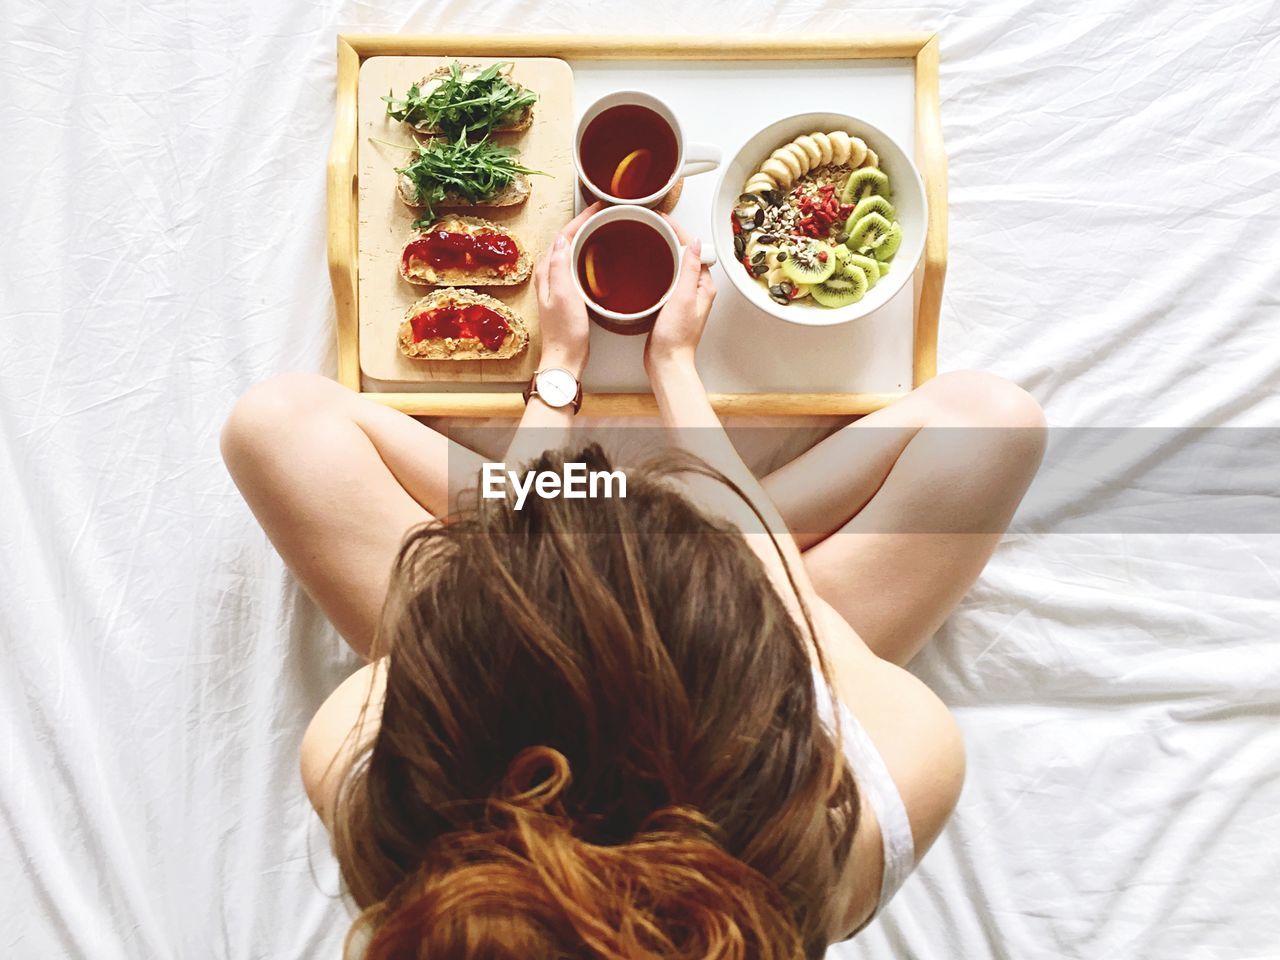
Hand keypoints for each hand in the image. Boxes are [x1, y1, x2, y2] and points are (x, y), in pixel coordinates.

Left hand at [534, 202, 603, 373]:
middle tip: (604, 213)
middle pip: (566, 241)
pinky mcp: (566, 295)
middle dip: (584, 224)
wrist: (566, 359)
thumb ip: (560, 266)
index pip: (563, 236)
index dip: (580, 219)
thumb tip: (562, 239)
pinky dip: (587, 255)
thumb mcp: (564, 295)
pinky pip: (576, 266)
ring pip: (570, 252)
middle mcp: (549, 277)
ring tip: (603, 228)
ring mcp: (557, 286)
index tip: (597, 207)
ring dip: (585, 238)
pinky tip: (599, 259)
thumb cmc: (566, 333)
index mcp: (547, 273)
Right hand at [645, 216, 715, 373]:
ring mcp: (684, 297)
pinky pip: (667, 279)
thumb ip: (689, 269)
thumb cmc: (677, 338)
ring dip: (665, 251)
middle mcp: (697, 290)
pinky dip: (659, 268)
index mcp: (704, 286)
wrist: (667, 362)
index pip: (694, 249)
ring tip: (651, 238)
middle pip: (685, 254)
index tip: (664, 220)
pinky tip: (648, 267)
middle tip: (654, 224)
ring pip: (676, 266)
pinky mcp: (672, 305)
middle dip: (671, 237)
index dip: (678, 231)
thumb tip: (695, 242)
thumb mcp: (683, 298)